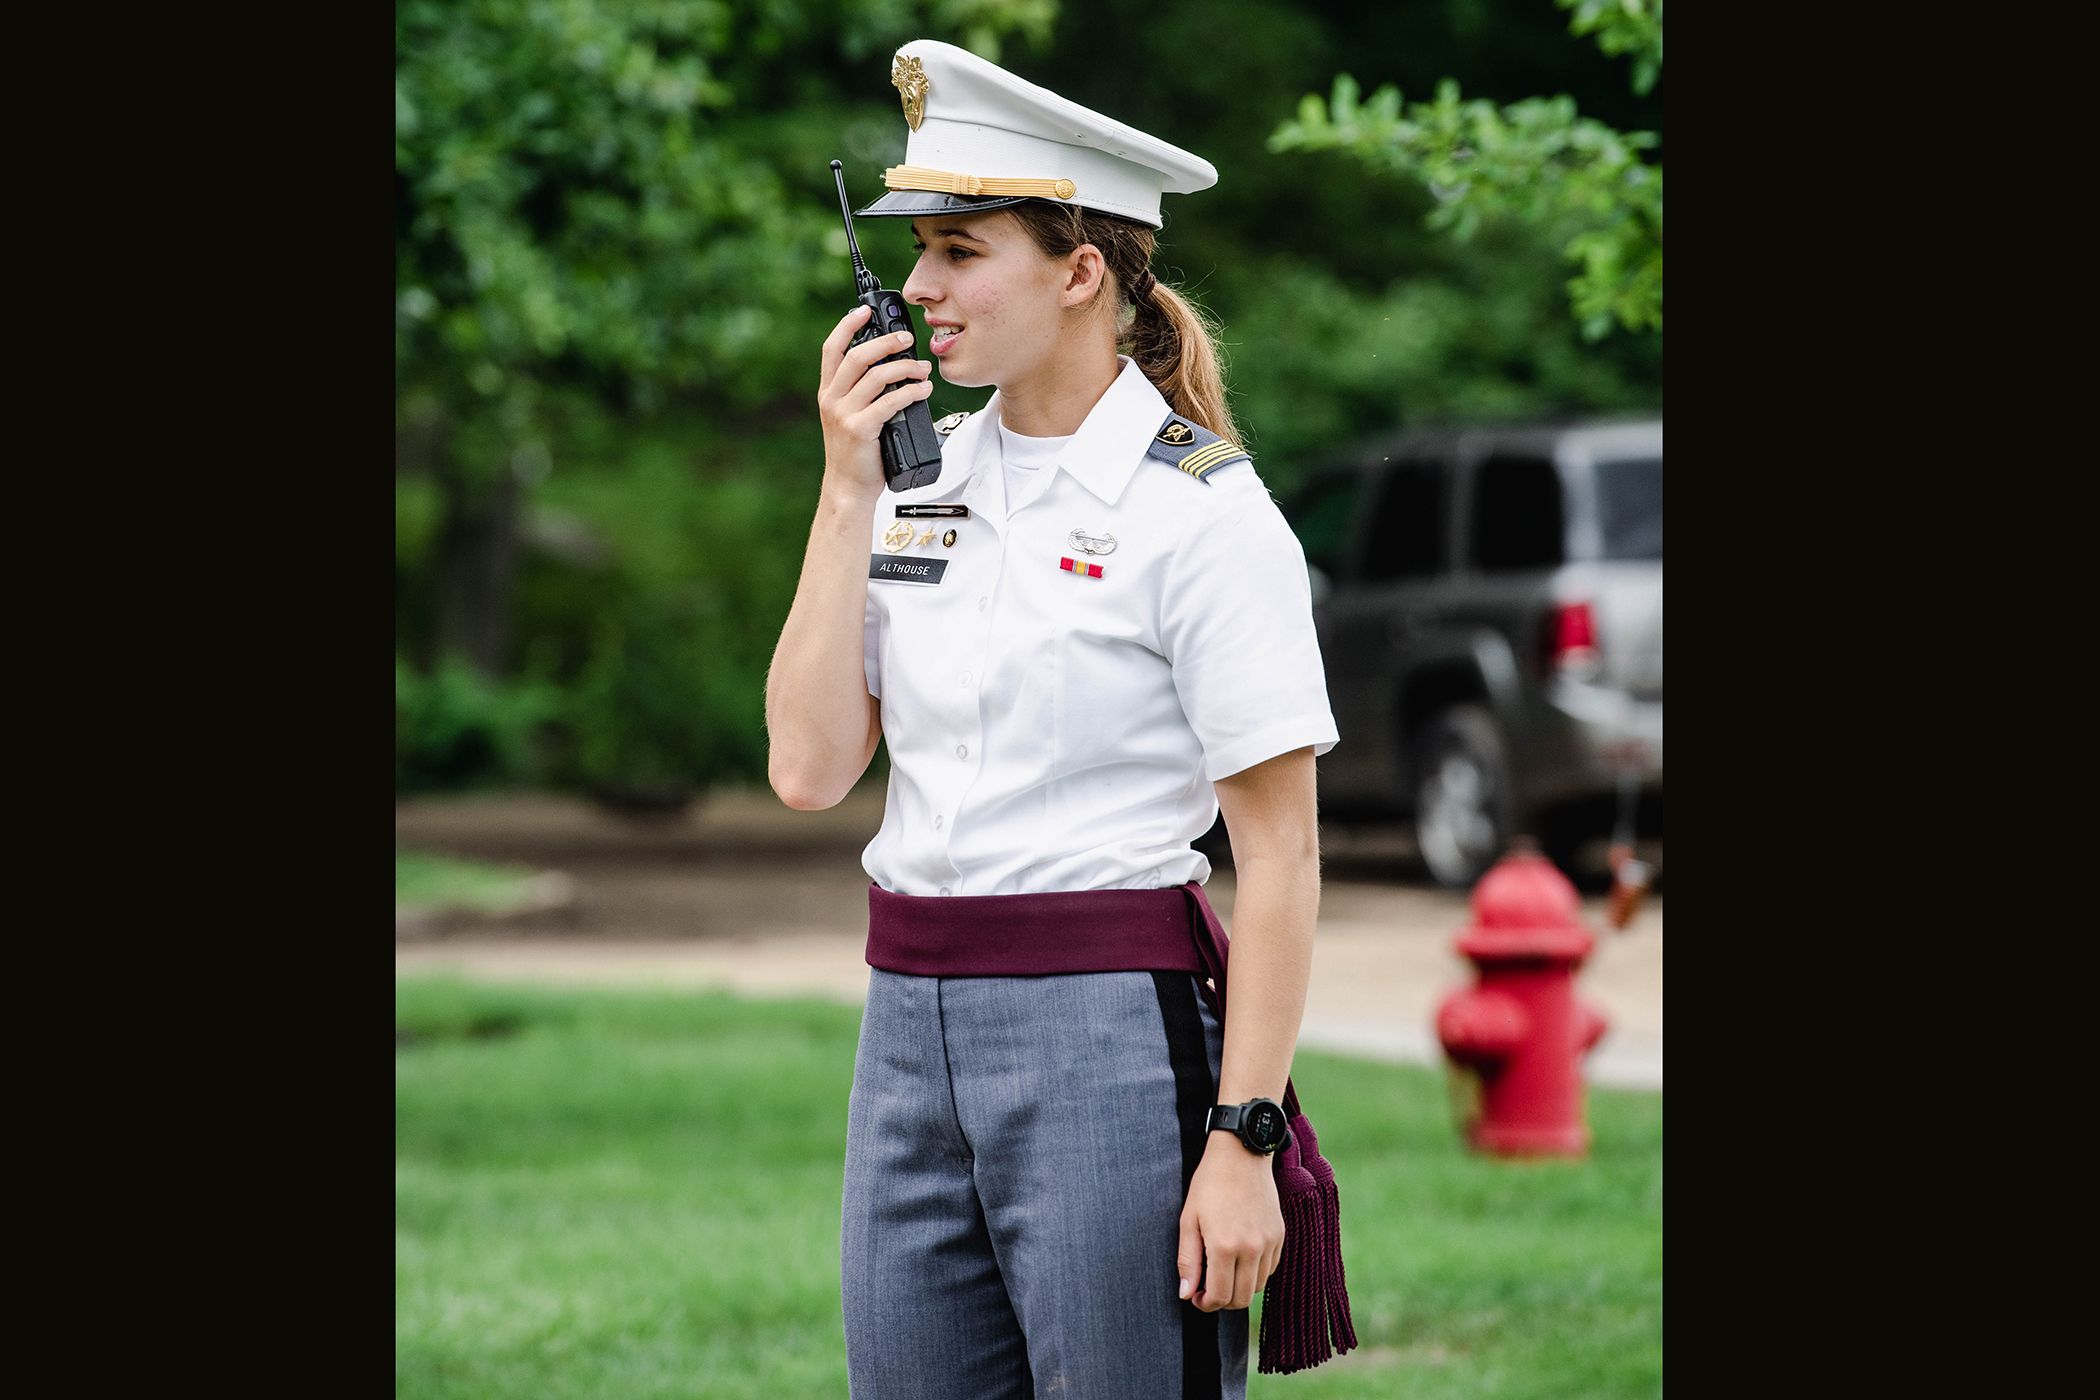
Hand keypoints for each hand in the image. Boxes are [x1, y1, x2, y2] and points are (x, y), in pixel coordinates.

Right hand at [817, 305, 933, 501]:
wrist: (848, 488)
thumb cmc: (857, 453)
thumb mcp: (851, 417)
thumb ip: (862, 393)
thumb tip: (894, 368)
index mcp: (828, 392)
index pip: (832, 349)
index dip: (847, 326)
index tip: (864, 311)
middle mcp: (832, 399)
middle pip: (857, 356)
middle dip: (885, 342)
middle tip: (907, 338)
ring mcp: (843, 414)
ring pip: (876, 376)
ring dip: (904, 367)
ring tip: (923, 369)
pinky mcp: (859, 429)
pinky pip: (889, 402)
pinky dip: (910, 392)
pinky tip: (923, 390)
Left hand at [1177, 1132, 1285, 1311]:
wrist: (1241, 1155)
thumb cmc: (1209, 1184)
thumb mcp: (1189, 1220)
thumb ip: (1188, 1261)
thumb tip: (1186, 1294)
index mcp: (1225, 1246)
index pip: (1220, 1297)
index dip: (1205, 1304)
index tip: (1196, 1297)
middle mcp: (1251, 1249)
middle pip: (1241, 1299)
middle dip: (1221, 1301)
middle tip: (1206, 1288)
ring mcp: (1269, 1242)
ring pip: (1257, 1287)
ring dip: (1238, 1288)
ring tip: (1222, 1272)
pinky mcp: (1279, 1235)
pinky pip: (1269, 1269)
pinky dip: (1254, 1273)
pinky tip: (1239, 1258)